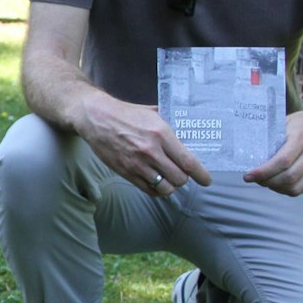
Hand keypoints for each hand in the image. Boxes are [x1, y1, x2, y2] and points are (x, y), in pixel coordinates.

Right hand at [76, 93, 212, 196]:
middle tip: (183, 174)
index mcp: (161, 133)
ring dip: (171, 186)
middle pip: (179, 178)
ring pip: (165, 187)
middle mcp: (151, 151)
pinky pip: (149, 190)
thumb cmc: (126, 113)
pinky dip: (157, 190)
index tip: (206, 180)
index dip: (201, 174)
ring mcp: (137, 164)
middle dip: (184, 178)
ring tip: (170, 179)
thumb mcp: (152, 112)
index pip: (188, 161)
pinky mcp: (126, 172)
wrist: (96, 117)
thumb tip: (186, 132)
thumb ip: (169, 123)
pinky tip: (157, 183)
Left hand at [246, 102, 302, 195]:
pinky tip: (278, 184)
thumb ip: (274, 136)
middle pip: (288, 177)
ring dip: (276, 188)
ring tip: (265, 182)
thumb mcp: (289, 122)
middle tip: (253, 179)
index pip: (281, 162)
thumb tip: (250, 148)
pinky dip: (287, 190)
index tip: (248, 175)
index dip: (263, 172)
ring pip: (295, 187)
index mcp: (301, 139)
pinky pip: (302, 189)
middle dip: (266, 182)